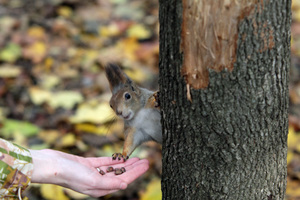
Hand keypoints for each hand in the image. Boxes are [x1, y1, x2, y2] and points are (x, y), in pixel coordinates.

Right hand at [29, 149, 148, 196]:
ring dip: (126, 163)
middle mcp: (98, 182)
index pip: (123, 180)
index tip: (147, 165)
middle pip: (121, 174)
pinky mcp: (88, 164)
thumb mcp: (92, 181)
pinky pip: (104, 162)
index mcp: (100, 189)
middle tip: (146, 160)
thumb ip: (109, 184)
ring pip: (114, 168)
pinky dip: (113, 159)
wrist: (52, 165)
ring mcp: (93, 173)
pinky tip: (121, 156)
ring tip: (137, 157)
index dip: (136, 173)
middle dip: (134, 168)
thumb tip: (124, 186)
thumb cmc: (71, 174)